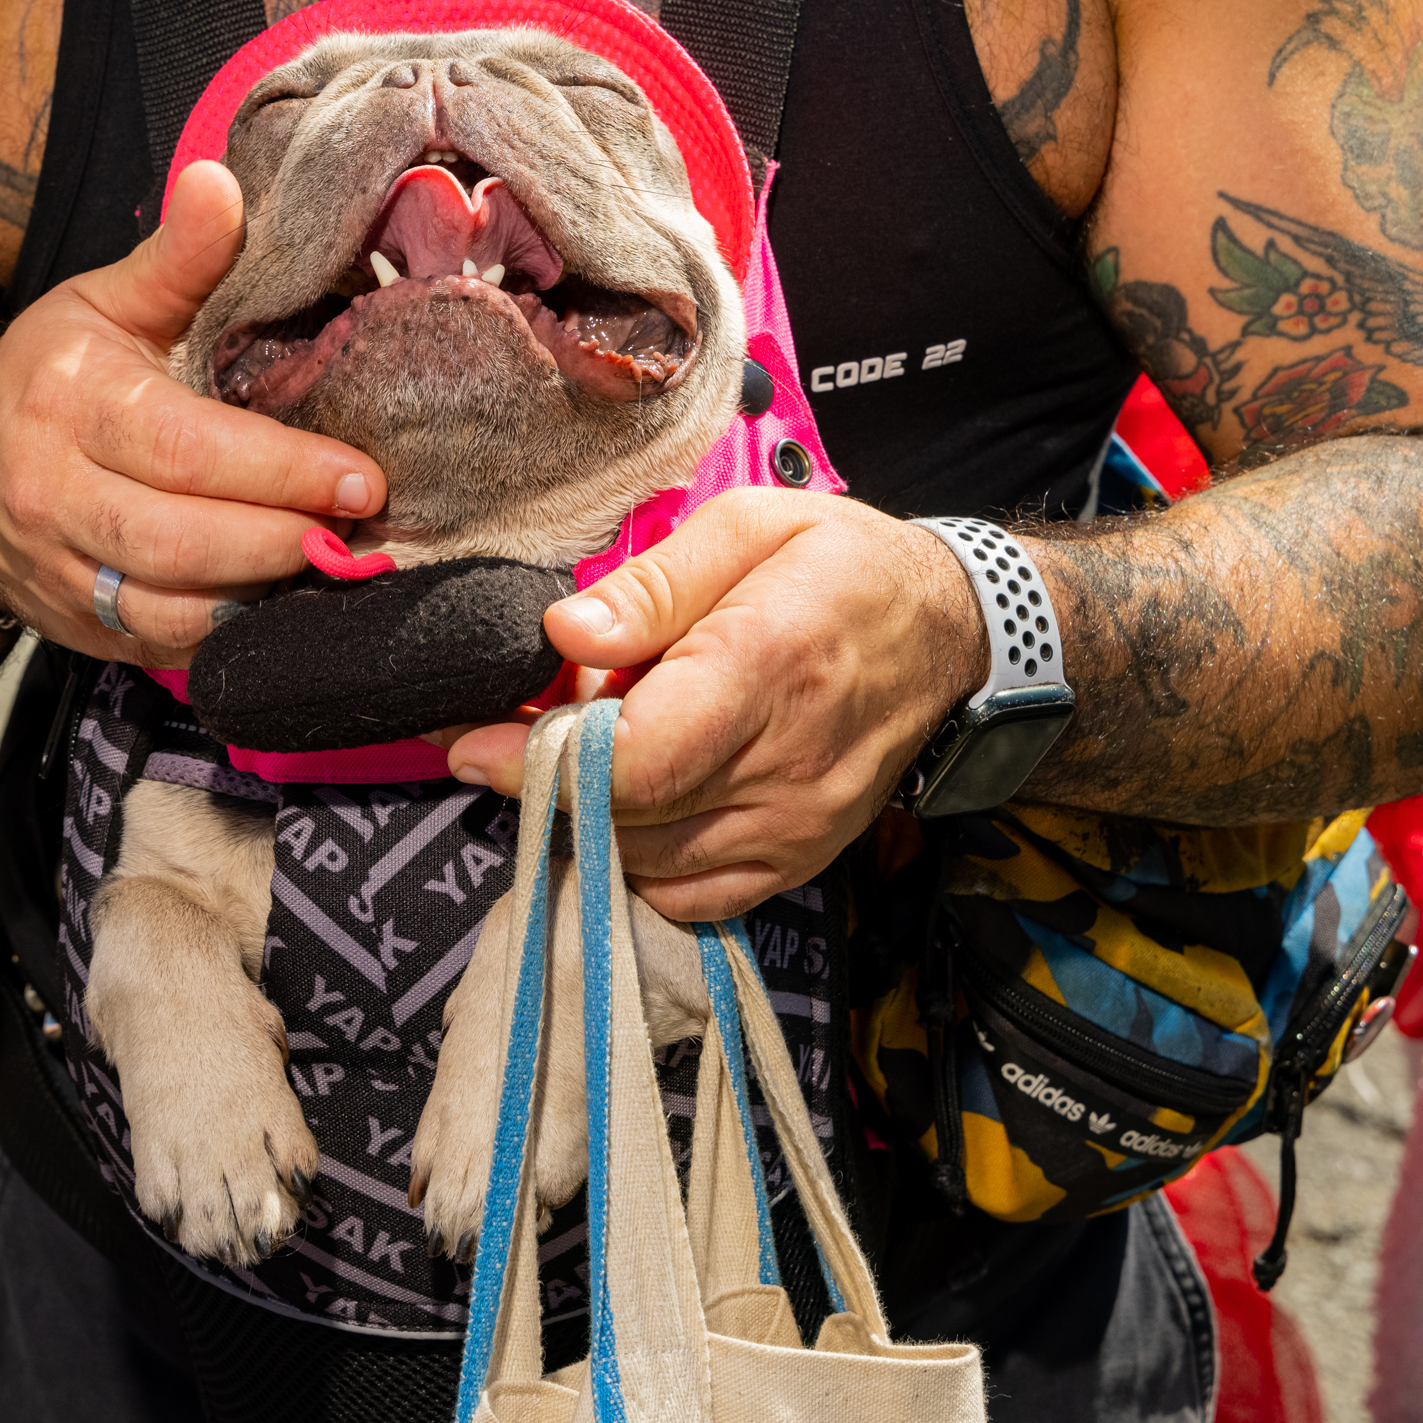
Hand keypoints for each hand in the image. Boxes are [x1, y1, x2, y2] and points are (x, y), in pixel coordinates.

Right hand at [0, 160, 383, 668]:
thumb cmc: (49, 378)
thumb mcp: (102, 303)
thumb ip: (176, 257)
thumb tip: (221, 179)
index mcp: (70, 402)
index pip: (185, 448)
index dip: (280, 469)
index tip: (361, 476)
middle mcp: (53, 493)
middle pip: (181, 540)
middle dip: (284, 540)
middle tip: (362, 530)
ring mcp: (59, 572)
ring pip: (171, 609)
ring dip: (262, 596)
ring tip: (333, 566)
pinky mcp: (76, 629)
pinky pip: (162, 647)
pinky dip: (231, 636)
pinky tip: (284, 606)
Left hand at [444, 491, 981, 920]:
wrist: (952, 634)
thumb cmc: (842, 567)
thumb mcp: (750, 525)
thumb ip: (651, 584)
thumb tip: (561, 633)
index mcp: (766, 667)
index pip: (632, 757)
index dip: (537, 762)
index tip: (471, 742)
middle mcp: (785, 764)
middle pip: (626, 816)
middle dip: (542, 783)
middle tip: (506, 735)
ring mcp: (796, 825)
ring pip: (647, 863)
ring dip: (588, 818)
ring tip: (576, 755)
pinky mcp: (800, 860)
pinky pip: (690, 896)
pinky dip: (640, 859)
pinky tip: (632, 801)